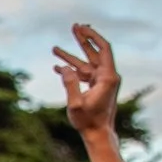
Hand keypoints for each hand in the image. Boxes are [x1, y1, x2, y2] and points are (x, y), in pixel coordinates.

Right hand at [53, 23, 121, 142]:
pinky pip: (82, 74)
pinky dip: (71, 69)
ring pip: (86, 63)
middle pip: (96, 51)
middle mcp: (107, 77)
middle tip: (74, 26)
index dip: (92, 36)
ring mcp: (101, 82)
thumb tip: (64, 68)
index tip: (81, 28)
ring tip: (54, 48)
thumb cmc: (88, 121)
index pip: (103, 48)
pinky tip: (57, 67)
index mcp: (107, 77)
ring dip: (71, 56)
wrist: (98, 134)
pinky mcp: (96, 88)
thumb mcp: (75, 105)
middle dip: (83, 39)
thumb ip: (70, 85)